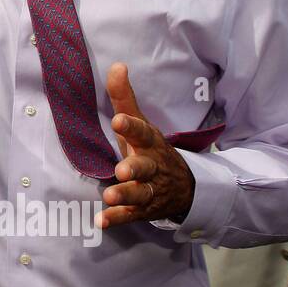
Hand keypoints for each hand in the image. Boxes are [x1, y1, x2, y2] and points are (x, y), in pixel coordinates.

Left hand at [98, 62, 196, 228]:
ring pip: (140, 193)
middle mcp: (151, 167)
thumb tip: (117, 65)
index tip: (118, 120)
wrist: (186, 187)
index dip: (131, 126)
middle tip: (121, 170)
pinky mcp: (144, 210)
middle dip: (134, 168)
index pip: (142, 132)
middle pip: (145, 167)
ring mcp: (149, 190)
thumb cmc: (151, 150)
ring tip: (109, 195)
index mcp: (150, 143)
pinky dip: (117, 218)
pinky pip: (130, 215)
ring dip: (125, 194)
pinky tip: (102, 221)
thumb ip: (125, 99)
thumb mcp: (141, 125)